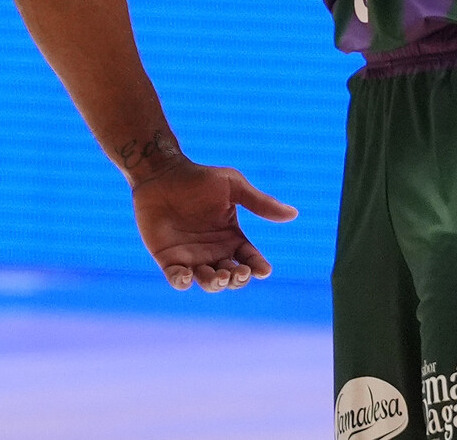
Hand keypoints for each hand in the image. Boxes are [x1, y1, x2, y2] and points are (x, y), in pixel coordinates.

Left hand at [132, 158, 297, 290]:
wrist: (162, 173)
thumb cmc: (199, 178)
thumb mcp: (233, 187)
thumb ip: (260, 203)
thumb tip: (294, 214)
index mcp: (232, 237)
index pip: (250, 259)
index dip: (258, 267)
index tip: (262, 269)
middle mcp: (214, 251)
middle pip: (232, 277)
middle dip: (238, 279)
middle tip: (238, 271)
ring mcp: (191, 257)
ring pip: (208, 283)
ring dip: (216, 284)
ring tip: (219, 274)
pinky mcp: (168, 259)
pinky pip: (178, 279)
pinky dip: (183, 282)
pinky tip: (187, 275)